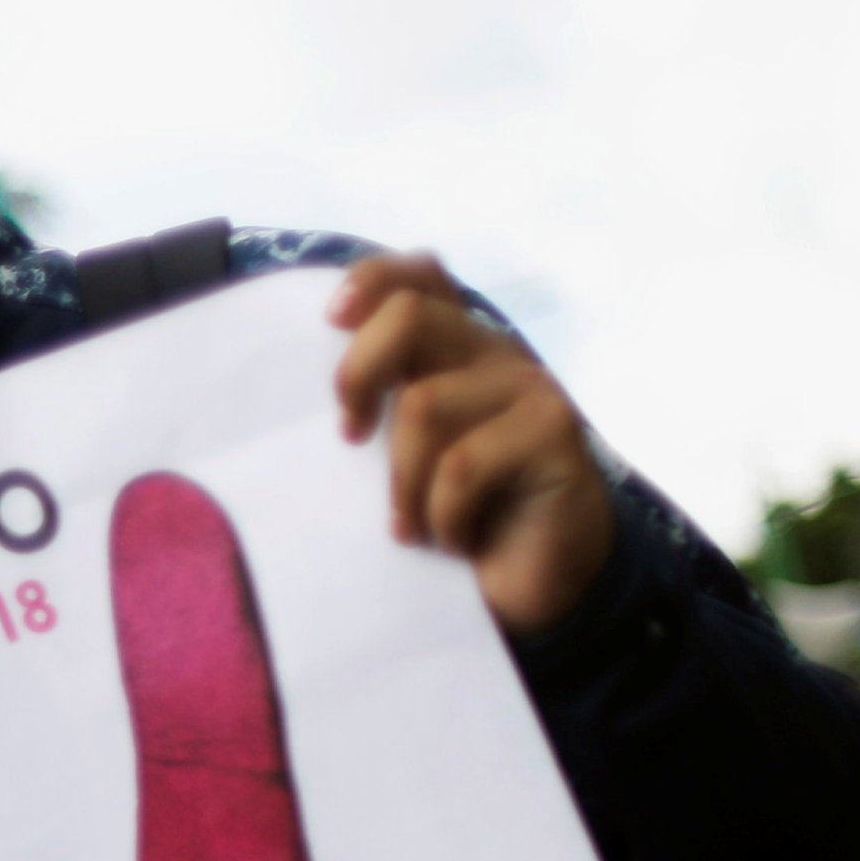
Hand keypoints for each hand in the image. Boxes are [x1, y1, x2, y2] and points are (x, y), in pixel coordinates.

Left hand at [331, 253, 612, 636]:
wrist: (533, 585)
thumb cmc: (454, 519)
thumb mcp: (401, 457)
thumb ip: (378, 406)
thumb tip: (304, 388)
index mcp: (456, 349)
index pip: (421, 276)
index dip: (372, 281)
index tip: (331, 323)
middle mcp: (495, 354)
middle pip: (411, 318)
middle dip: (358, 377)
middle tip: (350, 440)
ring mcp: (531, 388)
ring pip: (424, 406)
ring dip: (403, 485)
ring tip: (414, 527)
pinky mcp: (555, 432)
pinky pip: (462, 465)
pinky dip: (442, 516)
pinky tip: (456, 542)